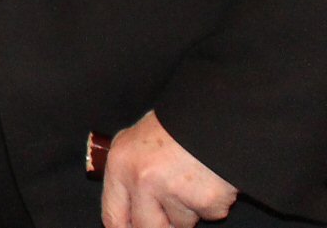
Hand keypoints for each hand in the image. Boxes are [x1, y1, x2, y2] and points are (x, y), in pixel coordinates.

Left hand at [100, 111, 236, 227]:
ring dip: (190, 210)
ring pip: (181, 223)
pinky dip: (212, 203)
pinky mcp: (205, 200)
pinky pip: (209, 214)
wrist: (214, 111)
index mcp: (121, 164)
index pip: (113, 216)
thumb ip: (128, 174)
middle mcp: (142, 180)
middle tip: (171, 211)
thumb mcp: (137, 141)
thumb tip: (127, 213)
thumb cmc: (174, 126)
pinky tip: (211, 178)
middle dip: (161, 225)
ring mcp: (174, 192)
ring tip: (192, 178)